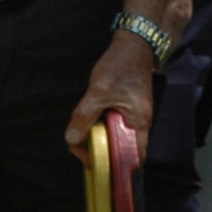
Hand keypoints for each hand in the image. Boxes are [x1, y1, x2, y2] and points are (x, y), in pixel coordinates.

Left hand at [68, 30, 160, 156]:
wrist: (134, 44)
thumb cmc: (120, 66)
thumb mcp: (98, 92)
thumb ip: (84, 116)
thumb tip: (72, 139)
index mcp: (139, 124)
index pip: (134, 158)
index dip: (117, 167)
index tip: (97, 165)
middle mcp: (140, 123)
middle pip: (123, 149)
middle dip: (103, 152)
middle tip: (83, 148)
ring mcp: (134, 115)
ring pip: (117, 136)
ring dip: (101, 138)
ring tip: (83, 136)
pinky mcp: (128, 107)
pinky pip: (115, 125)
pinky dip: (103, 127)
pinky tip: (90, 122)